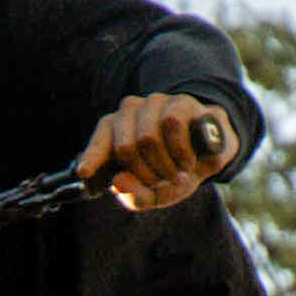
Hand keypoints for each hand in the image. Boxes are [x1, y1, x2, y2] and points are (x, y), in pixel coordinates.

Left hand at [85, 93, 237, 213]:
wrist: (211, 154)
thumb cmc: (173, 171)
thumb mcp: (154, 193)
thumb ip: (134, 194)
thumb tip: (120, 181)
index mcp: (115, 132)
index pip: (99, 142)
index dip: (91, 158)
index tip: (84, 173)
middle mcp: (129, 112)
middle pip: (125, 148)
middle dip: (144, 174)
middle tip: (161, 182)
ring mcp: (153, 104)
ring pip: (147, 138)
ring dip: (164, 166)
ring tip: (176, 173)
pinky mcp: (179, 101)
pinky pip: (171, 124)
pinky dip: (180, 151)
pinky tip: (187, 161)